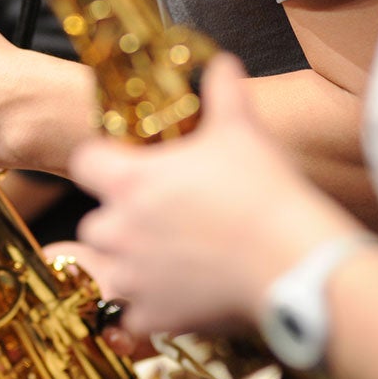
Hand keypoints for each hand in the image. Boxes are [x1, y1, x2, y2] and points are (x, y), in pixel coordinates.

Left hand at [66, 53, 358, 337]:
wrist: (293, 262)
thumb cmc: (265, 192)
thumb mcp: (242, 130)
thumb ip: (222, 92)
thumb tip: (220, 63)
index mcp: (129, 180)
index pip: (84, 162)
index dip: (103, 163)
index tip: (125, 167)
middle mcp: (118, 228)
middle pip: (95, 220)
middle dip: (120, 219)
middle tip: (161, 218)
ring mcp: (131, 275)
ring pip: (110, 268)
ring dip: (132, 264)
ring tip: (174, 258)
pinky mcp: (151, 315)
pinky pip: (133, 313)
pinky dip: (151, 308)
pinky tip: (181, 295)